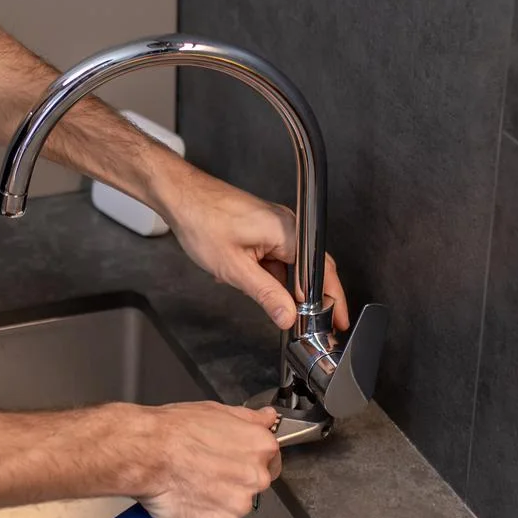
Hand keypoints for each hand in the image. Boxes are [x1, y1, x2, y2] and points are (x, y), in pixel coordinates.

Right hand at [123, 402, 282, 517]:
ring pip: (233, 507)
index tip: (229, 459)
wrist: (147, 452)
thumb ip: (249, 419)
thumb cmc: (176, 430)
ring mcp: (238, 506)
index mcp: (261, 448)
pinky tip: (185, 500)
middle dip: (233, 481)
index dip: (247, 460)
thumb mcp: (218, 411)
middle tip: (204, 471)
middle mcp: (257, 479)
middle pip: (253, 486)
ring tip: (190, 484)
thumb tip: (267, 418)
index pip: (270, 460)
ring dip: (216, 501)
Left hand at [155, 165, 349, 331]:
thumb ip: (266, 295)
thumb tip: (287, 316)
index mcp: (288, 232)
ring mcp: (275, 225)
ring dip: (281, 285)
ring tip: (264, 300)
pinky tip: (245, 279)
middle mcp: (287, 225)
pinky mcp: (262, 228)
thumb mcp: (235, 268)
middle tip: (308, 322)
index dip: (331, 299)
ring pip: (290, 265)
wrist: (180, 195)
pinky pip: (275, 256)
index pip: (321, 272)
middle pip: (311, 268)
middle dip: (308, 297)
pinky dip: (266, 272)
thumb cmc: (202, 220)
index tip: (336, 320)